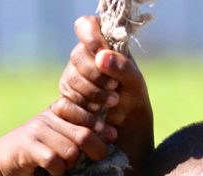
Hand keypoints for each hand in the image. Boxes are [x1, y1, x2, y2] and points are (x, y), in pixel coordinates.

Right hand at [0, 109, 108, 175]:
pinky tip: (53, 171)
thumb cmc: (39, 152)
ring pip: (70, 151)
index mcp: (58, 111)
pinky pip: (53, 160)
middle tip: (95, 161)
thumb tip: (114, 134)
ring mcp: (36, 131)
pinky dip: (57, 170)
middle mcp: (48, 117)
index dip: (101, 127)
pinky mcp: (27, 147)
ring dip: (72, 164)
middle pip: (84, 135)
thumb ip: (82, 133)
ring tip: (65, 167)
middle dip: (96, 151)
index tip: (112, 137)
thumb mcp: (61, 138)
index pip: (86, 113)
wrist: (2, 161)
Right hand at [53, 15, 152, 153]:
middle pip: (78, 57)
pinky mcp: (67, 92)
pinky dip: (86, 106)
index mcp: (102, 42)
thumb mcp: (135, 82)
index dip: (91, 38)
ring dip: (93, 94)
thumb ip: (123, 67)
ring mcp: (73, 73)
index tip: (101, 54)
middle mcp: (85, 55)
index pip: (86, 25)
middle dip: (97, 76)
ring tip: (112, 102)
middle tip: (115, 87)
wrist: (126, 123)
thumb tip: (101, 57)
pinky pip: (69, 97)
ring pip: (72, 79)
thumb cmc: (133, 96)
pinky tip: (99, 112)